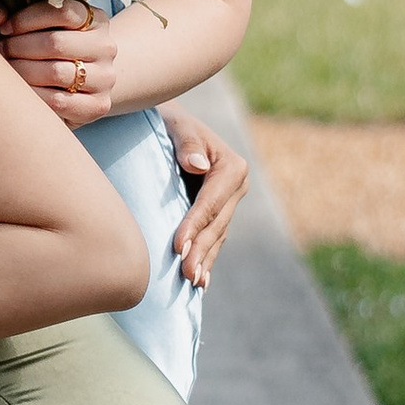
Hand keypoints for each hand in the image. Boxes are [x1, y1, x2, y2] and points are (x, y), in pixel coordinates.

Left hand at [0, 0, 116, 125]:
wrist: (75, 84)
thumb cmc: (41, 47)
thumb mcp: (25, 25)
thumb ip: (6, 13)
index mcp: (94, 19)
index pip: (62, 12)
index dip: (26, 19)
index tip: (4, 28)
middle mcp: (106, 46)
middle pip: (57, 43)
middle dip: (19, 47)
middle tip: (0, 51)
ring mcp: (105, 77)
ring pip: (57, 73)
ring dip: (23, 72)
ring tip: (7, 71)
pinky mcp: (98, 105)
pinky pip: (60, 102)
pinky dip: (33, 96)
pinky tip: (20, 92)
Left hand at [164, 105, 249, 286]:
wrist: (169, 125)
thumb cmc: (169, 122)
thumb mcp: (177, 125)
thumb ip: (187, 142)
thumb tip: (197, 165)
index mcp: (231, 167)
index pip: (210, 202)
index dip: (195, 225)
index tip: (178, 246)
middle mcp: (236, 187)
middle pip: (216, 224)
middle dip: (200, 250)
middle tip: (186, 274)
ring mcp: (229, 203)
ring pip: (217, 236)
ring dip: (205, 260)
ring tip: (192, 282)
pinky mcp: (218, 213)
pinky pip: (213, 239)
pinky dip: (206, 259)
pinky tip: (200, 282)